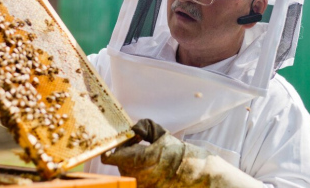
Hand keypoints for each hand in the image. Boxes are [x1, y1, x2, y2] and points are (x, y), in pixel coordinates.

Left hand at [102, 119, 261, 187]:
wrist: (200, 177)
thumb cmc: (182, 155)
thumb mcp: (163, 135)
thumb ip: (145, 128)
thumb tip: (133, 127)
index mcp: (138, 160)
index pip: (109, 156)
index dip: (115, 145)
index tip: (127, 138)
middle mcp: (137, 177)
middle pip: (118, 163)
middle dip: (126, 151)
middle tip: (140, 143)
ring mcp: (142, 186)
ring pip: (126, 172)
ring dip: (132, 162)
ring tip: (148, 156)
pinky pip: (136, 180)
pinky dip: (140, 172)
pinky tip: (152, 166)